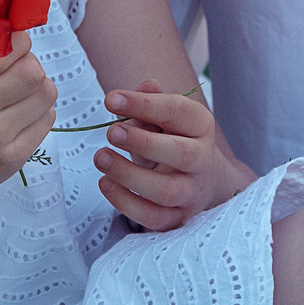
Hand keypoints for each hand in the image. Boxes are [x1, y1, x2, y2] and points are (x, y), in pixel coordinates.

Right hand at [0, 33, 58, 202]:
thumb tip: (7, 21)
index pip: (2, 51)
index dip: (16, 41)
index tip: (12, 43)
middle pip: (31, 71)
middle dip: (29, 63)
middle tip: (17, 67)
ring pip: (45, 93)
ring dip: (38, 86)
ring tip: (19, 91)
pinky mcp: (11, 158)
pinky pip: (47, 119)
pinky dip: (39, 111)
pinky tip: (18, 114)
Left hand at [93, 80, 256, 230]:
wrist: (198, 179)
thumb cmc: (170, 139)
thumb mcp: (163, 118)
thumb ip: (151, 102)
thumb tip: (147, 84)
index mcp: (201, 126)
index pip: (178, 112)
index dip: (144, 104)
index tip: (111, 99)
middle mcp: (202, 161)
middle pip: (182, 155)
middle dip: (143, 142)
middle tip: (111, 132)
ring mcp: (191, 194)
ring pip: (166, 191)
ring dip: (129, 175)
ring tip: (101, 158)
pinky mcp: (176, 220)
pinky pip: (153, 217)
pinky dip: (125, 203)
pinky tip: (105, 184)